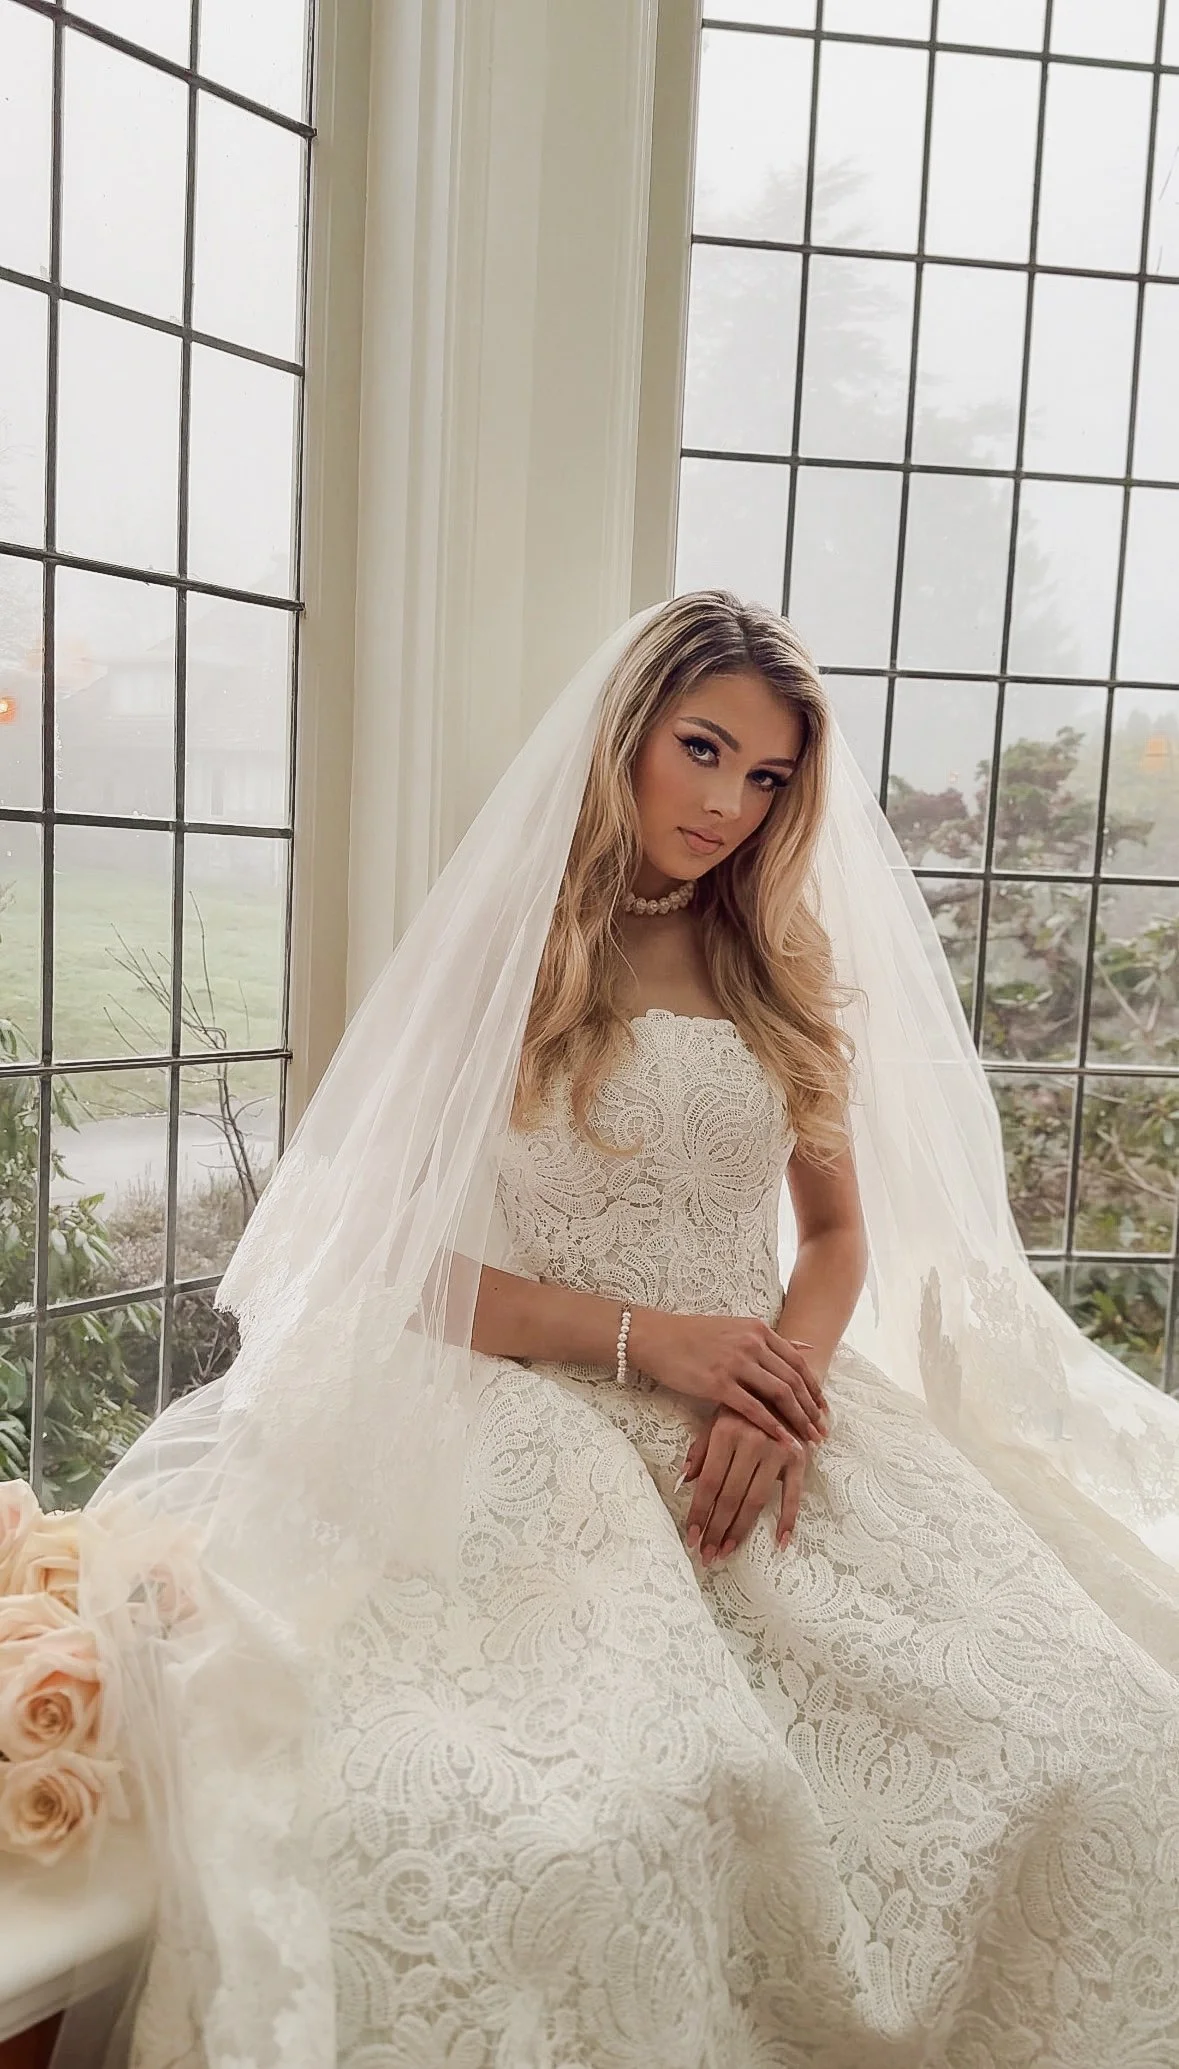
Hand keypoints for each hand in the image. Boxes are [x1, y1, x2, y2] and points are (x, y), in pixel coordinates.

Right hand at [628, 1308, 826, 1448]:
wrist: (656, 1337)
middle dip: (812, 1408)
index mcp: (758, 1330)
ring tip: (810, 1439)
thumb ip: (771, 1340)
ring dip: (799, 1419)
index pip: (798, 1362)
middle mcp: (752, 1343)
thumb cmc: (694, 1335)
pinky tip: (784, 1441)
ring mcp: (735, 1363)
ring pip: (779, 1394)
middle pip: (794, 1380)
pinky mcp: (718, 1383)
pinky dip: (772, 1426)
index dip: (815, 1388)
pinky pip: (753, 1408)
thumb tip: (806, 1347)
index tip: (824, 1409)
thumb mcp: (737, 1328)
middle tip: (824, 1430)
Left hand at [679, 1407, 809, 1562]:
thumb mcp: (717, 1419)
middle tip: (706, 1555)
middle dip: (716, 1528)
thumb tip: (683, 1482)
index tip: (691, 1536)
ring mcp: (778, 1450)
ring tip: (726, 1551)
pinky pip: (793, 1495)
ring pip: (756, 1500)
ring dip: (740, 1530)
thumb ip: (701, 1450)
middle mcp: (752, 1441)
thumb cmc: (743, 1406)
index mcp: (727, 1431)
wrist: (783, 1385)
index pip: (709, 1481)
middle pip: (730, 1496)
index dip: (699, 1511)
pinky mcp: (799, 1458)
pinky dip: (788, 1520)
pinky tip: (779, 1543)